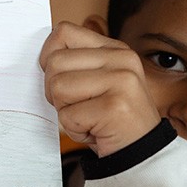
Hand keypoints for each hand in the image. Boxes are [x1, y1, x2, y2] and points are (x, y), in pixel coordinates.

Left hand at [39, 20, 159, 157]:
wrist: (142, 153)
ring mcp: (121, 81)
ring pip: (58, 87)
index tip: (60, 78)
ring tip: (88, 118)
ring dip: (65, 111)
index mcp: (115, 49)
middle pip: (55, 62)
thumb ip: (76, 64)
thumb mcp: (97, 82)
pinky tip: (95, 131)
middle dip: (54, 90)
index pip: (63, 33)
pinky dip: (74, 129)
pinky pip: (68, 116)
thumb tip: (43, 56)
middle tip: (77, 106)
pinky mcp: (114, 107)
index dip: (49, 58)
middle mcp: (121, 60)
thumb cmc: (111, 119)